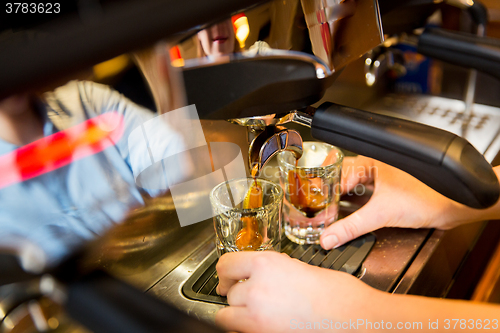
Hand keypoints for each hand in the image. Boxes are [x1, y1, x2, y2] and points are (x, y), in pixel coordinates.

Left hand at [215, 251, 383, 332]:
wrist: (354, 317)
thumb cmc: (336, 293)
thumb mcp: (299, 267)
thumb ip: (273, 269)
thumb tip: (260, 273)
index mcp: (266, 264)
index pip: (226, 264)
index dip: (226, 272)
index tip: (227, 276)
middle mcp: (257, 288)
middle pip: (228, 292)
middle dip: (237, 294)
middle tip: (248, 295)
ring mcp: (258, 316)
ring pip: (228, 315)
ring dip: (238, 312)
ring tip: (255, 311)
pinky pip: (240, 331)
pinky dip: (245, 328)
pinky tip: (263, 323)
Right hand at [320, 156, 488, 249]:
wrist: (454, 207)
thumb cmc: (428, 196)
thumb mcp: (381, 214)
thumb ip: (351, 227)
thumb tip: (329, 237)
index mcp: (371, 160)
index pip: (338, 174)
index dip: (325, 192)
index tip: (318, 207)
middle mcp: (376, 165)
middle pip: (343, 177)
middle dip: (330, 193)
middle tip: (318, 208)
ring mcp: (384, 177)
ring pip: (355, 185)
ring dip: (343, 198)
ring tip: (330, 211)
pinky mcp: (392, 190)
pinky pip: (366, 194)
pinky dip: (356, 204)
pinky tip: (352, 213)